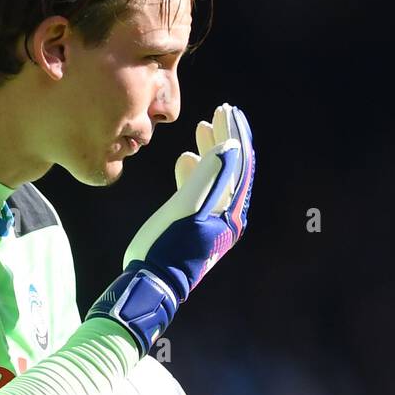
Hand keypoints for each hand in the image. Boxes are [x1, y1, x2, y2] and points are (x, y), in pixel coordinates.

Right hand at [84, 104, 254, 357]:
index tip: (226, 110)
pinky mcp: (197, 227)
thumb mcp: (187, 208)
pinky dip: (198, 172)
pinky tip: (185, 160)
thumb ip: (209, 175)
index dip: (235, 134)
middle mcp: (228, 216)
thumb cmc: (167, 247)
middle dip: (227, 138)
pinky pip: (204, 193)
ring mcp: (213, 222)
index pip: (241, 163)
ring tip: (202, 129)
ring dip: (213, 152)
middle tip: (218, 113)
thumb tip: (229, 146)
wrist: (152, 284)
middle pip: (235, 168)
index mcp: (231, 210)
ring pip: (219, 178)